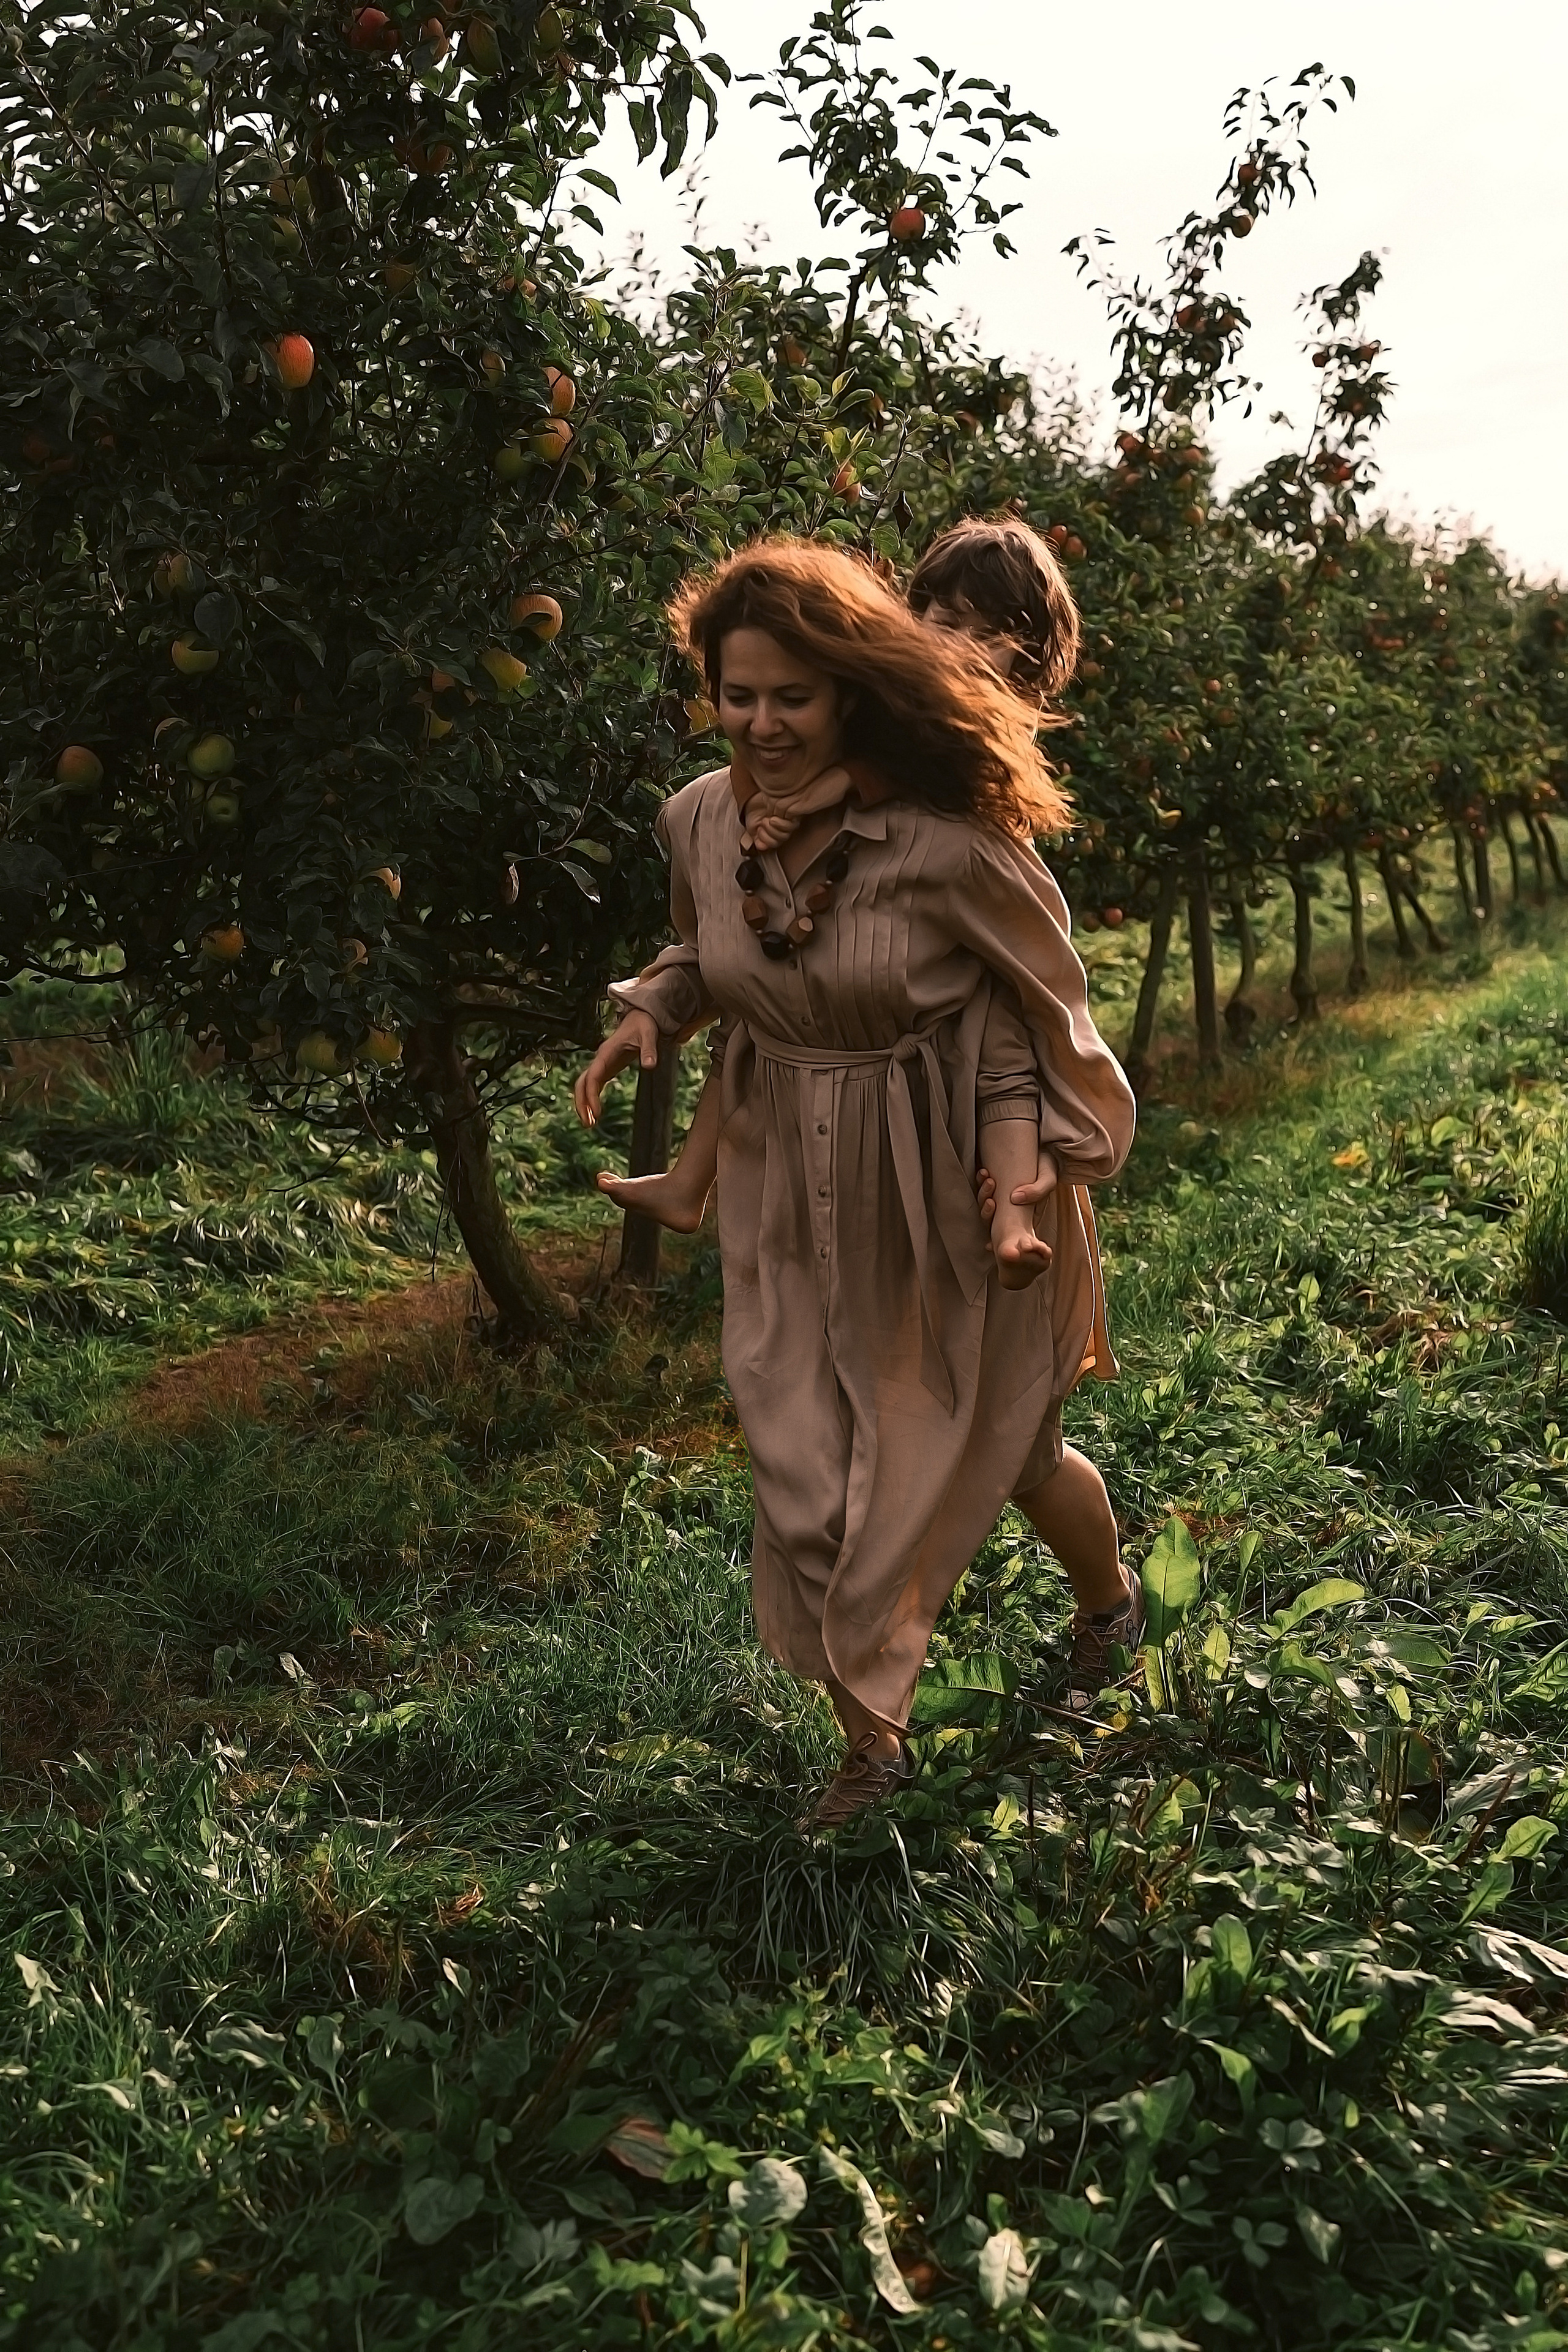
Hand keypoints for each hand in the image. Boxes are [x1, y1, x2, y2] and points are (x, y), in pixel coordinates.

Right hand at [573, 1010, 659, 1126]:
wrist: (640, 1017)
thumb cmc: (644, 1024)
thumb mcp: (649, 1035)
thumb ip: (649, 1049)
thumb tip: (650, 1066)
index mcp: (606, 1052)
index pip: (593, 1076)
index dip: (591, 1094)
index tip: (596, 1112)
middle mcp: (600, 1059)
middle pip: (582, 1082)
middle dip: (582, 1102)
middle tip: (589, 1124)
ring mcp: (602, 1064)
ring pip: (585, 1085)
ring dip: (584, 1103)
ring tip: (590, 1124)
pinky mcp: (607, 1068)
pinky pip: (593, 1085)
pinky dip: (591, 1098)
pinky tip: (595, 1113)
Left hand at [975, 1150, 1058, 1227]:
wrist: (1044, 1148)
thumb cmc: (1047, 1166)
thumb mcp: (1048, 1180)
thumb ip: (1037, 1192)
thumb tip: (1015, 1198)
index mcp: (1024, 1214)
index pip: (1005, 1228)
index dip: (993, 1223)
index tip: (992, 1208)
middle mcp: (1012, 1207)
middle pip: (991, 1217)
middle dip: (986, 1207)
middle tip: (991, 1191)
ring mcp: (1002, 1195)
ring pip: (985, 1203)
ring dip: (982, 1192)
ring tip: (986, 1177)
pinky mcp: (996, 1182)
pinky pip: (981, 1187)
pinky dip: (980, 1180)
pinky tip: (983, 1172)